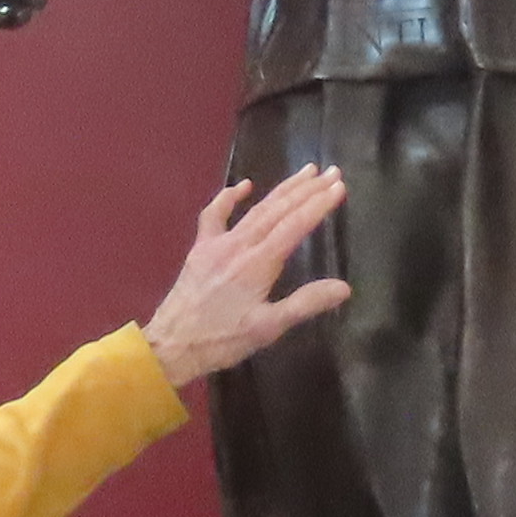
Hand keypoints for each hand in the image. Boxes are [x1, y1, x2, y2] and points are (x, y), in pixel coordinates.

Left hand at [144, 168, 354, 388]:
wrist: (171, 345)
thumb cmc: (223, 340)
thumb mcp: (268, 328)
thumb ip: (305, 304)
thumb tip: (343, 287)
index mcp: (259, 263)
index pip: (296, 225)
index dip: (319, 204)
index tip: (340, 185)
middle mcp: (240, 245)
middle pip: (278, 210)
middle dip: (307, 189)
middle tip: (332, 171)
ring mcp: (217, 243)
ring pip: (255, 209)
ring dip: (282, 189)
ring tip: (305, 172)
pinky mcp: (201, 248)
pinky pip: (215, 214)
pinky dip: (230, 197)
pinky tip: (245, 185)